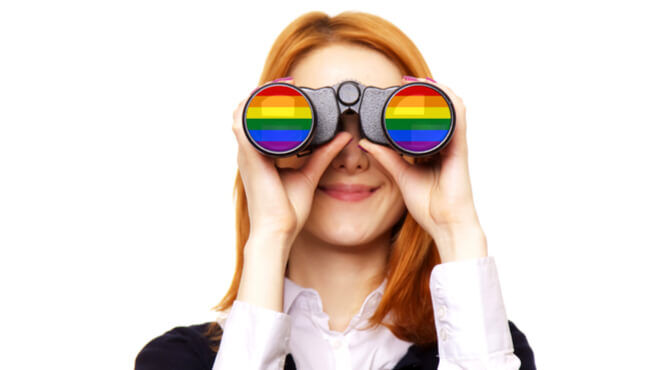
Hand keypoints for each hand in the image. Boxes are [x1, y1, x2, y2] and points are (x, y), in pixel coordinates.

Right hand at [232, 77, 352, 250]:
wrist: (278, 231)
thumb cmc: (288, 211)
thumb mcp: (309, 175)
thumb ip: (323, 155)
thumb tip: (344, 137)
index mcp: (261, 156)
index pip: (259, 123)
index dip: (269, 104)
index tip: (290, 89)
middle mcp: (250, 153)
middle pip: (249, 114)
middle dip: (263, 94)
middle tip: (286, 82)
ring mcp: (247, 154)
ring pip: (242, 114)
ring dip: (256, 96)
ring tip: (279, 85)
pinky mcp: (249, 158)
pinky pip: (242, 126)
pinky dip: (249, 109)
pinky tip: (262, 97)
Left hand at [357, 76, 487, 261]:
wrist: (447, 225)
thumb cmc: (431, 207)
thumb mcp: (403, 176)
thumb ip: (387, 158)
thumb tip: (365, 143)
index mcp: (434, 151)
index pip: (427, 120)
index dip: (416, 103)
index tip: (397, 91)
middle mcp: (446, 145)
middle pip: (439, 110)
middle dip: (424, 90)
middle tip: (404, 80)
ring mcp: (454, 146)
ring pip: (451, 107)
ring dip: (436, 90)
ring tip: (418, 80)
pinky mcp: (460, 149)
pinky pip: (458, 119)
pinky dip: (449, 101)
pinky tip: (437, 91)